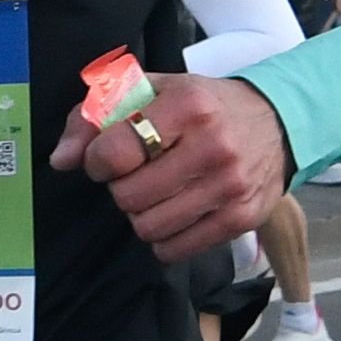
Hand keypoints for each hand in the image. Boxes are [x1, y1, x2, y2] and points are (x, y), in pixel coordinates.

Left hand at [70, 70, 285, 263]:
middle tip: (136, 175)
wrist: (278, 123)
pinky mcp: (240, 219)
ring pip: (150, 228)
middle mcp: (212, 146)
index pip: (117, 151)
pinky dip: (163, 238)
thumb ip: (96, 115)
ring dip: (141, 215)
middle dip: (121, 189)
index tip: (106, 158)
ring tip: (155, 194)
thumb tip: (61, 159)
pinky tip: (173, 213)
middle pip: (130, 197)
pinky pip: (175, 249)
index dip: (97, 160)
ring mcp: (229, 187)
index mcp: (188, 105)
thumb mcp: (152, 91)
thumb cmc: (203, 105)